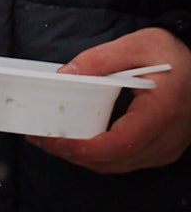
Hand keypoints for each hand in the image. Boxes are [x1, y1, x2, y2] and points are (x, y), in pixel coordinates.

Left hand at [31, 29, 190, 172]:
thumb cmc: (172, 54)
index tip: (51, 139)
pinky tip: (77, 140)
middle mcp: (165, 139)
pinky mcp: (160, 149)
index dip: (81, 148)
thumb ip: (98, 60)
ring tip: (50, 138)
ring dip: (82, 157)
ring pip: (117, 165)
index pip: (118, 145)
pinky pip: (125, 161)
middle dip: (71, 153)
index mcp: (160, 113)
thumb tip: (64, 76)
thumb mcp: (135, 46)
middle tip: (38, 137)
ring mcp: (165, 148)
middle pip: (112, 161)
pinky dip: (98, 155)